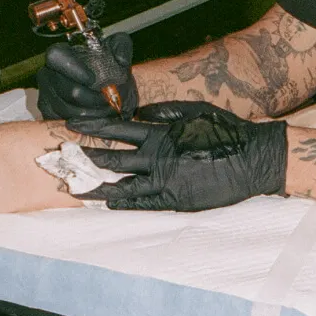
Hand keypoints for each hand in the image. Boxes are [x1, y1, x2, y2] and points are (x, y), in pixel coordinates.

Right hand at [37, 33, 137, 119]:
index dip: (74, 69)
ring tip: (111, 109)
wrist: (104, 81)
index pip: (56, 56)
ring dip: (95, 113)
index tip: (93, 79)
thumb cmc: (108, 61)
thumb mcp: (118, 46)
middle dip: (96, 99)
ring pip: (72, 110)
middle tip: (113, 101)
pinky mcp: (49, 113)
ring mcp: (45, 95)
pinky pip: (69, 122)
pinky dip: (89, 122)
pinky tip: (101, 117)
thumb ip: (121, 47)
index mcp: (60, 53)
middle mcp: (47, 73)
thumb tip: (122, 61)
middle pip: (70, 91)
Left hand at [67, 101, 286, 210]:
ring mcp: (167, 181)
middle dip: (87, 158)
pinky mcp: (176, 199)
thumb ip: (166, 111)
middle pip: (114, 159)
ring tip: (76, 187)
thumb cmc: (226, 131)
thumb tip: (139, 113)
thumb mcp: (196, 111)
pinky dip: (124, 203)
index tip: (73, 126)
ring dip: (98, 186)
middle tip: (64, 158)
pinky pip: (144, 204)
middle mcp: (159, 157)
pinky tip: (109, 203)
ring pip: (123, 186)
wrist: (252, 159)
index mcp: (162, 133)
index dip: (94, 128)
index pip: (119, 129)